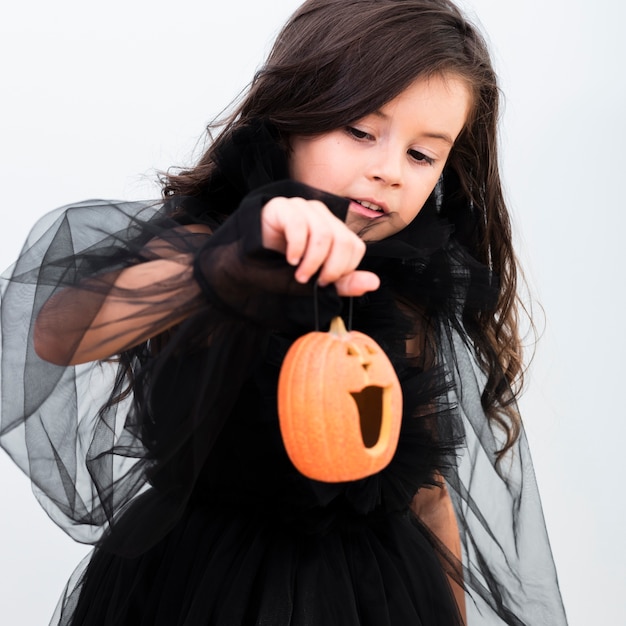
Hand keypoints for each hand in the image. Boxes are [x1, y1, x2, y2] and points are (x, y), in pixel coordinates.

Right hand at [261, 197, 378, 296]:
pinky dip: (296, 247)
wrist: (246, 265)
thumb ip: (344, 282)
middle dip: (330, 268)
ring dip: (312, 261)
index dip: (343, 269)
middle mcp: (321, 216)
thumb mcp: (316, 281)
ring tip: (298, 274)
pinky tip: (290, 259)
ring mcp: (301, 208)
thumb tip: (373, 282)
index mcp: (334, 230)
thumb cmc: (280, 270)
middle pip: (342, 240)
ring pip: (323, 233)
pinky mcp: (281, 207)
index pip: (355, 246)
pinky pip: (298, 223)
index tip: (325, 283)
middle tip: (312, 281)